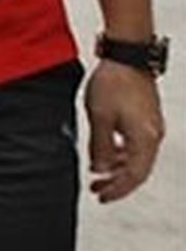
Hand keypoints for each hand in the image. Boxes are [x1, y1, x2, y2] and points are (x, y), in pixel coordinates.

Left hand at [84, 61, 164, 202]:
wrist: (127, 54)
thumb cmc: (113, 82)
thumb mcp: (99, 117)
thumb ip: (100, 147)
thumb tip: (100, 170)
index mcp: (145, 139)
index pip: (134, 176)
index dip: (117, 189)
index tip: (101, 196)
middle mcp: (154, 135)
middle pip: (138, 169)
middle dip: (117, 182)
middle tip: (96, 188)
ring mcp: (152, 125)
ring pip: (137, 157)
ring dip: (118, 167)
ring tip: (98, 172)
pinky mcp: (147, 116)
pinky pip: (137, 143)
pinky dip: (122, 152)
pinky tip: (108, 151)